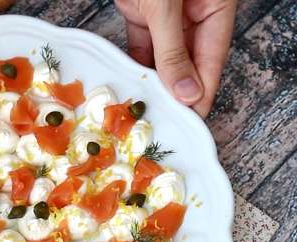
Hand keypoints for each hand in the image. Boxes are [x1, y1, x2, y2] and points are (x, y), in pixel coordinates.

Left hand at [115, 0, 236, 117]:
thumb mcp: (164, 8)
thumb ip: (173, 49)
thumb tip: (186, 91)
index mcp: (215, 6)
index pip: (212, 58)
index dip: (202, 92)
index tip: (192, 119)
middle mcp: (195, 12)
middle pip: (189, 62)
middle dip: (177, 91)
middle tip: (168, 120)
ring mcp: (168, 15)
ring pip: (164, 58)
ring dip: (155, 82)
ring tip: (149, 107)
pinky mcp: (144, 13)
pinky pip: (143, 47)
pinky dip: (138, 66)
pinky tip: (135, 85)